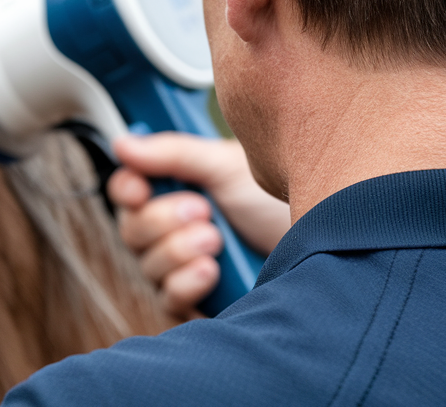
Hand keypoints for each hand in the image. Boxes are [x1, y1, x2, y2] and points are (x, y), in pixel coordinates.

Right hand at [106, 133, 290, 317]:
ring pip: (147, 266)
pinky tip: (212, 271)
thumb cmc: (276, 201)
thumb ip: (173, 154)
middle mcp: (172, 228)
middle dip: (163, 220)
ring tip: (218, 239)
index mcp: (176, 188)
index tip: (142, 190)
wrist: (322, 243)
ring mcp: (183, 267)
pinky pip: (168, 299)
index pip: (126, 191)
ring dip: (179, 250)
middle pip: (131, 231)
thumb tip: (122, 144)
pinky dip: (187, 283)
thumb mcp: (225, 166)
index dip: (128, 191)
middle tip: (203, 210)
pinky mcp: (198, 300)